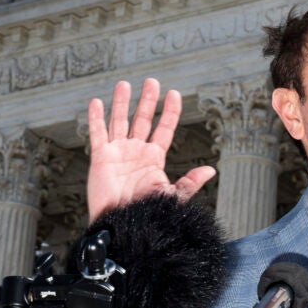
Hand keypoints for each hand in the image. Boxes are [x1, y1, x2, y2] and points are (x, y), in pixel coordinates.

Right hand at [87, 78, 215, 220]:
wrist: (122, 225)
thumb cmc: (146, 214)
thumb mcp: (171, 196)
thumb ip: (189, 182)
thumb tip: (210, 170)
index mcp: (154, 158)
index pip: (164, 128)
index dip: (170, 111)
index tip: (174, 94)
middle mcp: (136, 151)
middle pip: (143, 119)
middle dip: (148, 100)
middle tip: (152, 81)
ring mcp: (118, 152)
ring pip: (120, 121)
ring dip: (121, 102)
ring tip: (124, 84)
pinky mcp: (101, 158)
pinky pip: (98, 133)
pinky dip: (96, 118)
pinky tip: (97, 102)